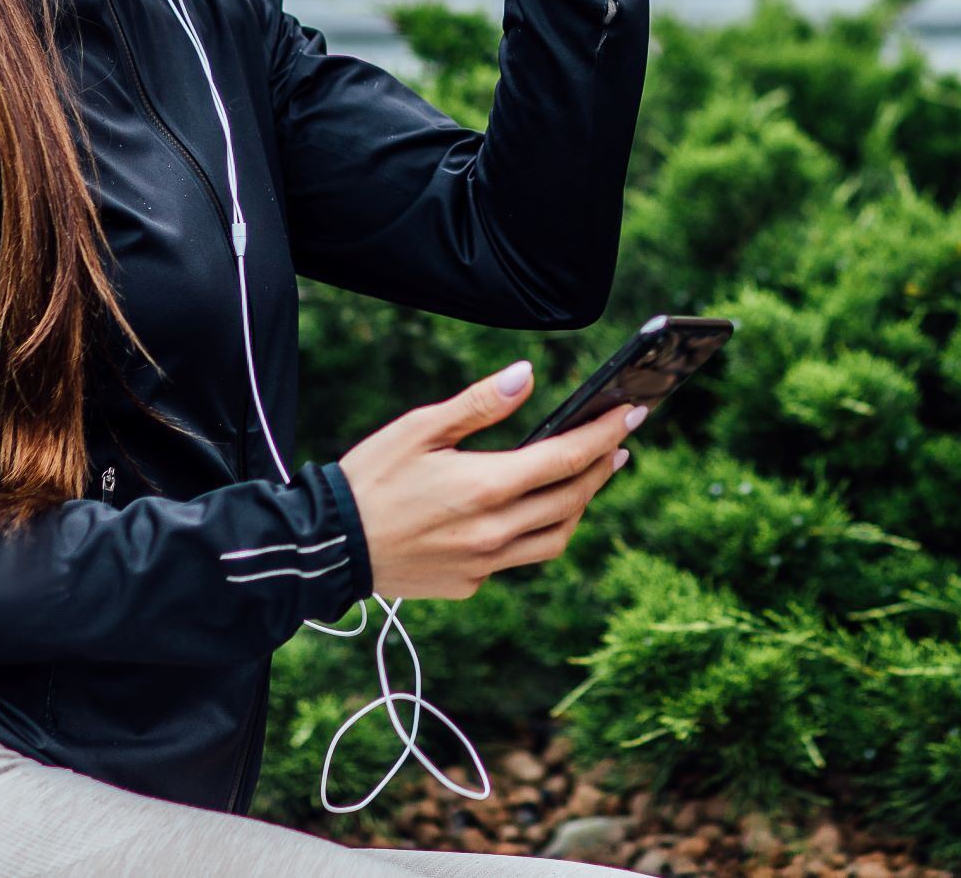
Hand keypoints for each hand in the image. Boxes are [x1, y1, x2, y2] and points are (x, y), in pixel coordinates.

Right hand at [335, 361, 642, 600]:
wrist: (329, 547)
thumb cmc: (370, 478)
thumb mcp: (420, 429)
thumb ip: (479, 404)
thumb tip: (527, 376)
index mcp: (486, 487)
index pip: (566, 459)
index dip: (603, 434)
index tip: (631, 414)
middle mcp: (494, 532)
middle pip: (571, 500)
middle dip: (600, 469)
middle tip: (617, 444)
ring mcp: (484, 564)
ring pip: (555, 539)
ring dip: (577, 507)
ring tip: (585, 479)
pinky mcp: (469, 584)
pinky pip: (519, 559)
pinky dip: (535, 532)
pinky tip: (527, 512)